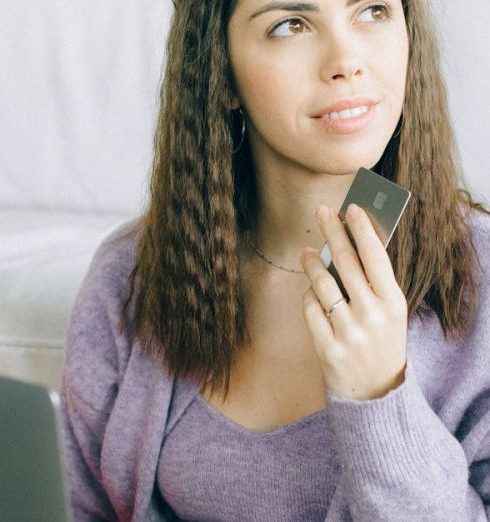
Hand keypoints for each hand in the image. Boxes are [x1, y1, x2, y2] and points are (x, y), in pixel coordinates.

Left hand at [300, 203, 407, 400]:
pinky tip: (311, 291)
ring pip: (322, 284)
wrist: (376, 394)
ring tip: (307, 252)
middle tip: (321, 212)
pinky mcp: (327, 348)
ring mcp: (348, 332)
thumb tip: (348, 246)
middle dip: (332, 232)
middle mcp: (372, 315)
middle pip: (346, 262)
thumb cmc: (382, 344)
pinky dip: (308, 296)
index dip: (362, 229)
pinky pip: (310, 309)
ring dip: (312, 263)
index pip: (376, 256)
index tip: (351, 208)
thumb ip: (372, 285)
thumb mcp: (389, 314)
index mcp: (393, 303)